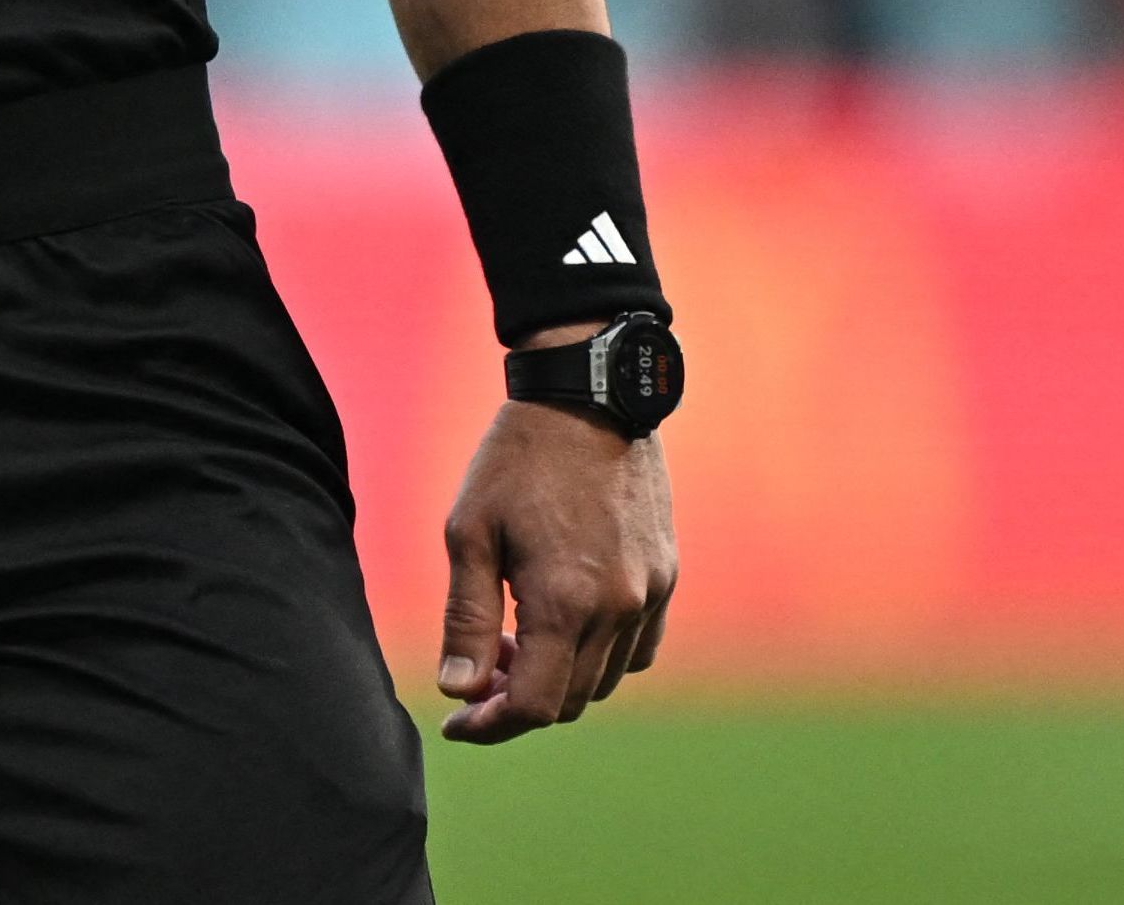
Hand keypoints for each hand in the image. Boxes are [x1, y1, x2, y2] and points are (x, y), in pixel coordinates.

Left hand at [432, 380, 675, 742]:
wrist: (590, 398)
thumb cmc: (517, 459)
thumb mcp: (469, 531)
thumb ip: (466, 617)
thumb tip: (457, 690)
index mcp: (565, 601)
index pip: (535, 704)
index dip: (491, 725)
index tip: (456, 722)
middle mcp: (619, 608)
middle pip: (569, 699)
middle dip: (517, 701)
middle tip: (476, 674)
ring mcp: (651, 595)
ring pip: (605, 680)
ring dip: (558, 679)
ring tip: (511, 640)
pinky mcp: (667, 578)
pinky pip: (638, 649)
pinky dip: (599, 657)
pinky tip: (562, 623)